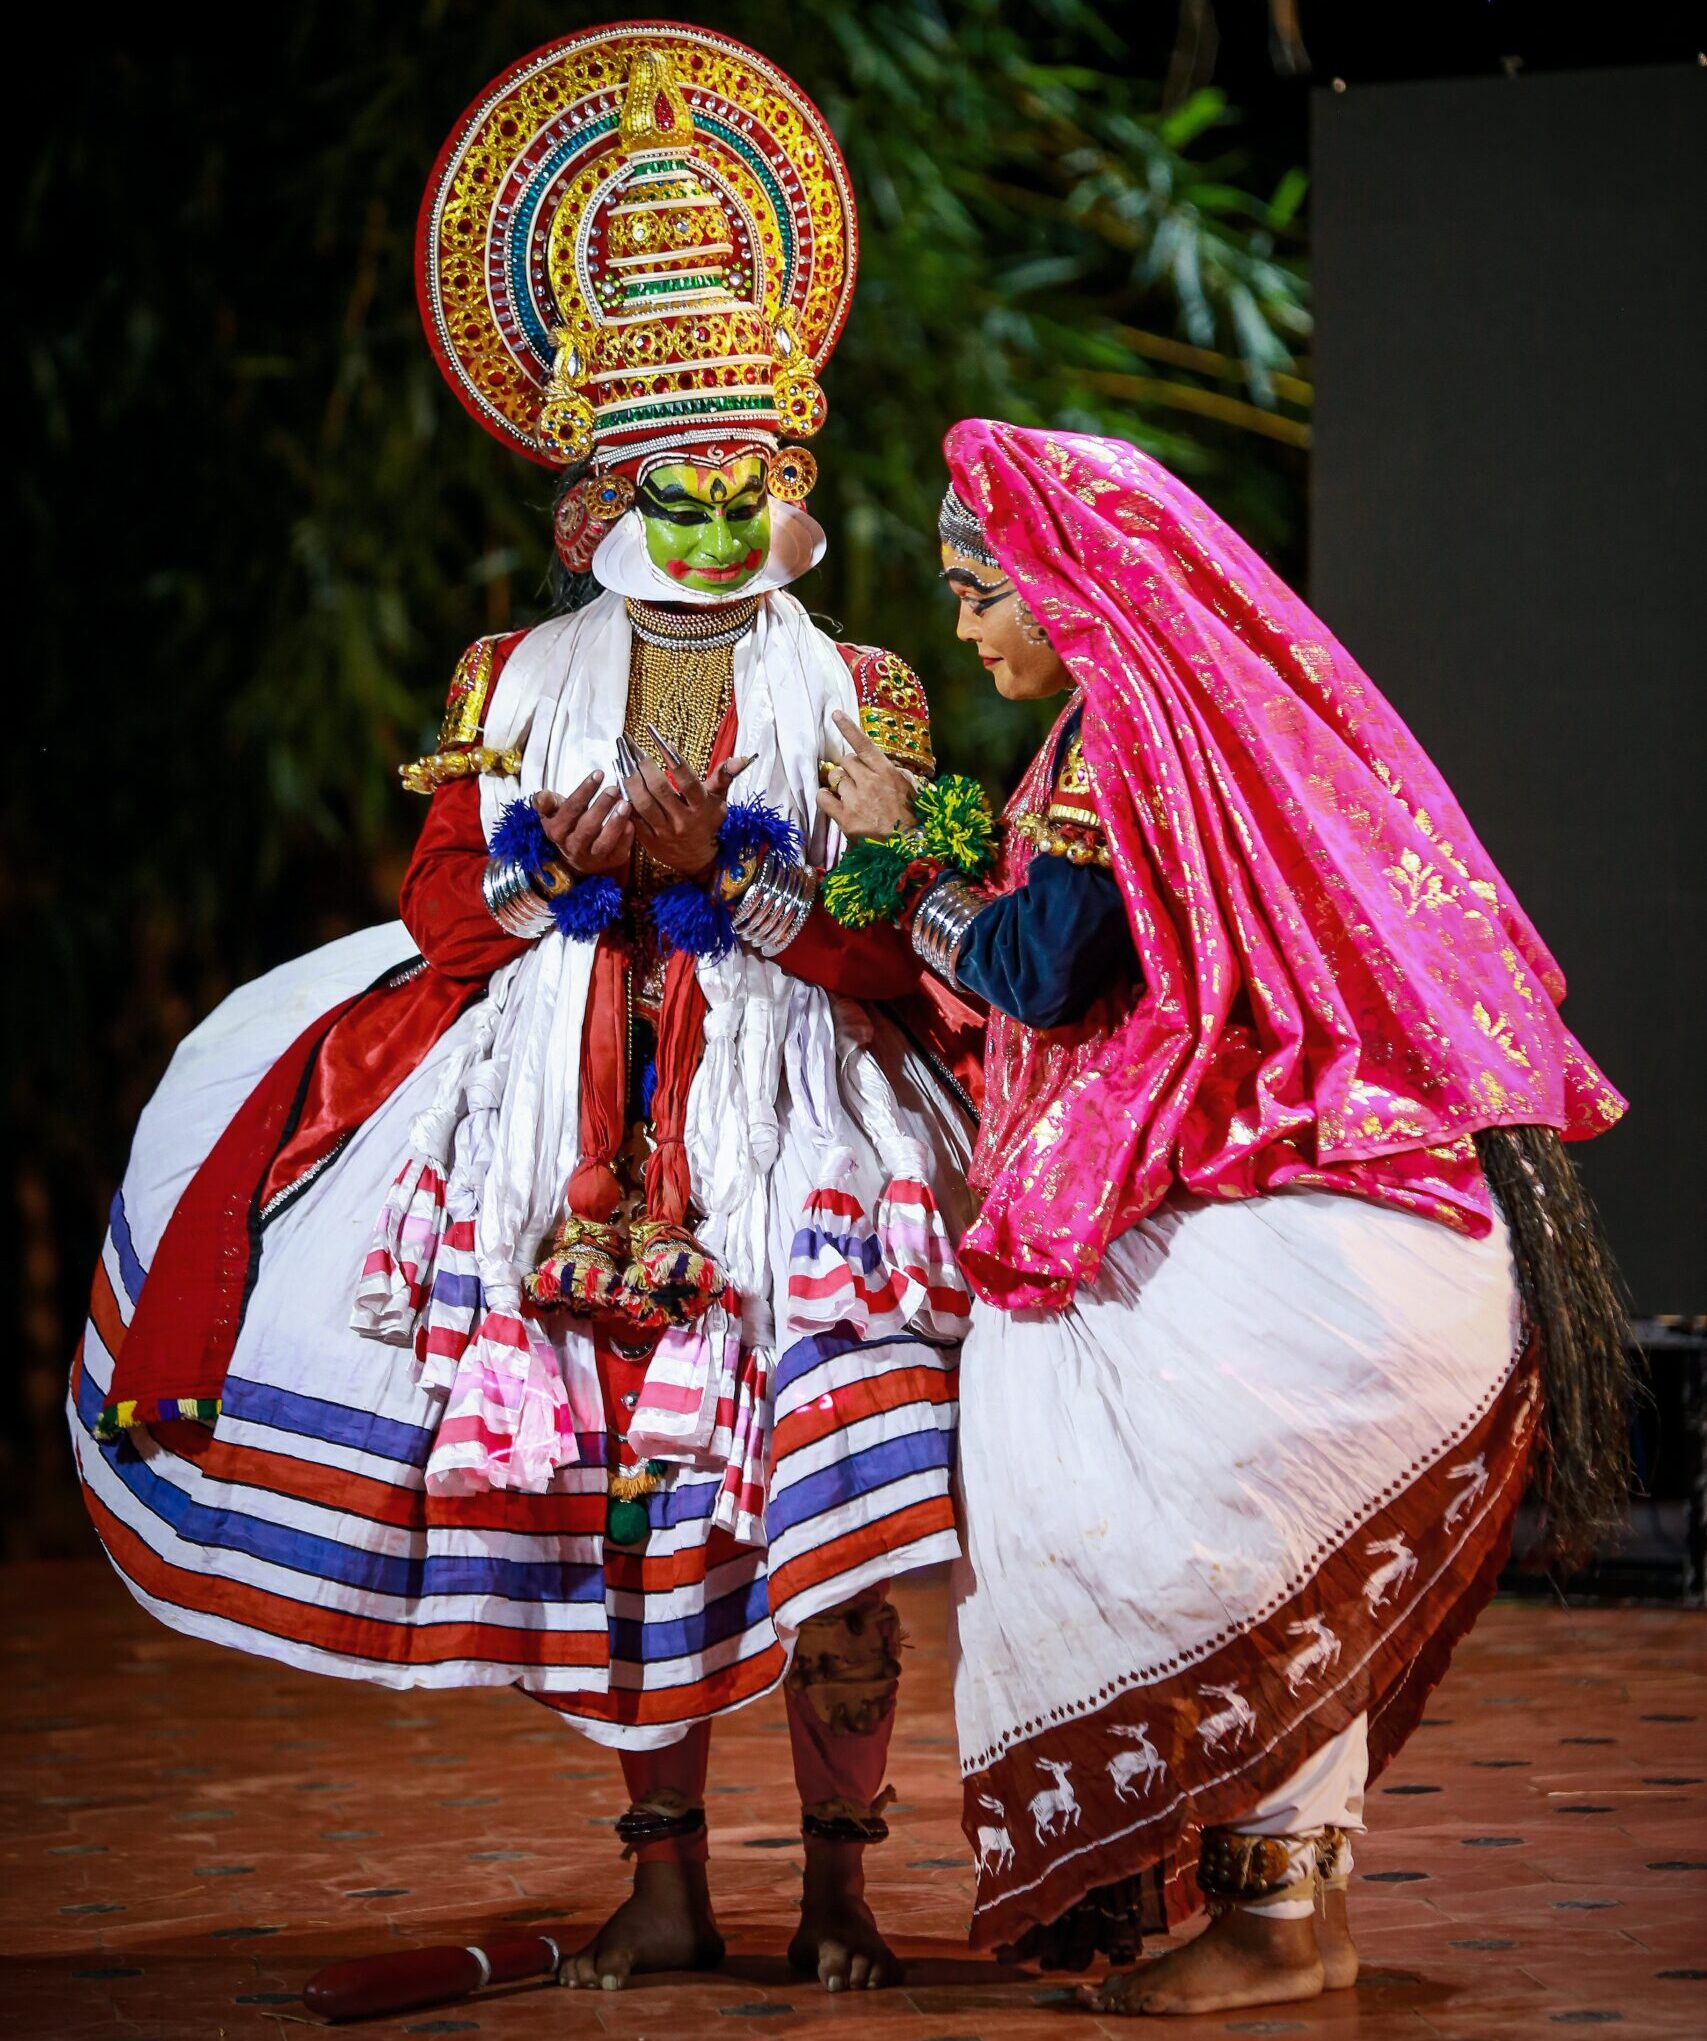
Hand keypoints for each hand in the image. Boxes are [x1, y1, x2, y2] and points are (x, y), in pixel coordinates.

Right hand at [534, 774, 632, 877]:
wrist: (576, 855)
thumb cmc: (568, 824)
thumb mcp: (554, 812)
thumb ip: (547, 802)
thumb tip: (542, 795)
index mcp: (556, 831)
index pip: (570, 809)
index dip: (584, 791)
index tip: (598, 774)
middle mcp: (572, 847)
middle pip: (587, 827)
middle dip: (601, 806)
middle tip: (614, 789)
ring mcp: (591, 858)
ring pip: (604, 842)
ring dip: (615, 823)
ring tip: (625, 804)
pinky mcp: (609, 863)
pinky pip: (618, 852)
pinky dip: (626, 838)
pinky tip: (631, 823)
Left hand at [621, 752, 754, 879]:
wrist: (696, 859)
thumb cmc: (707, 822)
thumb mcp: (718, 801)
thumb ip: (724, 777)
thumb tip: (740, 758)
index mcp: (700, 807)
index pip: (687, 781)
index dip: (674, 760)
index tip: (661, 740)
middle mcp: (682, 819)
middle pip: (659, 789)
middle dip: (644, 765)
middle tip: (632, 746)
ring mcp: (663, 830)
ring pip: (642, 803)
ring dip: (630, 780)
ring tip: (622, 760)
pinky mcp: (648, 839)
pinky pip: (632, 817)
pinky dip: (624, 799)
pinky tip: (617, 781)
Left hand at [816, 711, 917, 838]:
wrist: (909, 848)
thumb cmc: (914, 820)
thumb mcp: (913, 791)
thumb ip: (898, 775)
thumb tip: (888, 767)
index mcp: (887, 773)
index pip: (864, 745)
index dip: (848, 728)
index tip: (835, 715)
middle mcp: (869, 782)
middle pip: (846, 760)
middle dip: (848, 767)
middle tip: (856, 780)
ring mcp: (855, 799)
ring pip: (836, 778)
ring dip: (840, 783)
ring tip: (849, 795)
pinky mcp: (845, 818)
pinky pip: (824, 798)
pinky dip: (825, 796)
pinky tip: (832, 801)